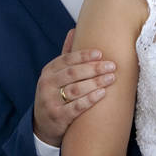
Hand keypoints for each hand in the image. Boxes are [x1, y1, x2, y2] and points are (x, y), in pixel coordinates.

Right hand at [33, 30, 115, 146]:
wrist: (42, 125)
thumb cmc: (55, 94)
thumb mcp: (56, 75)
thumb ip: (66, 55)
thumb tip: (74, 29)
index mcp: (48, 71)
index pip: (67, 59)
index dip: (84, 55)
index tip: (101, 53)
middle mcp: (47, 84)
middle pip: (72, 73)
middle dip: (94, 68)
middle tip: (112, 65)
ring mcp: (51, 101)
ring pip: (75, 89)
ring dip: (95, 82)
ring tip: (111, 78)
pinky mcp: (58, 117)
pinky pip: (76, 107)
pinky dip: (90, 99)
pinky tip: (102, 93)